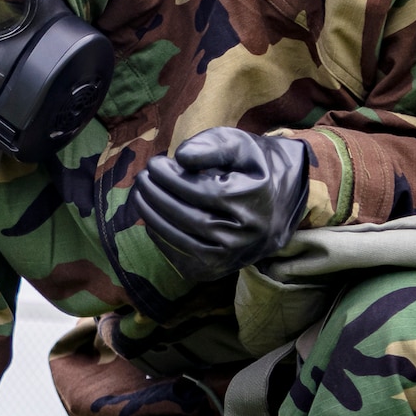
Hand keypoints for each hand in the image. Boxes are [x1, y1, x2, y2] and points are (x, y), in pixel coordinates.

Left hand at [131, 127, 311, 281]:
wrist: (276, 205)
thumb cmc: (249, 168)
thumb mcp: (238, 145)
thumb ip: (211, 145)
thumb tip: (181, 156)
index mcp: (255, 202)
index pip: (204, 193)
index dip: (172, 178)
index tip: (154, 163)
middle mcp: (246, 236)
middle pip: (191, 218)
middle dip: (158, 196)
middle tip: (142, 178)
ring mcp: (231, 258)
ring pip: (182, 240)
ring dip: (152, 216)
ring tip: (140, 194)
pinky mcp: (215, 271)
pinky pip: (180, 257)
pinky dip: (160, 237)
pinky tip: (151, 216)